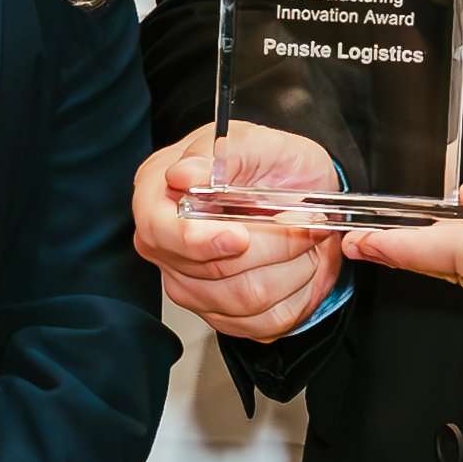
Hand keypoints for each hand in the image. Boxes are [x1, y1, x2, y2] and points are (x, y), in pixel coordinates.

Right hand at [132, 124, 349, 341]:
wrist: (301, 190)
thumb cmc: (270, 163)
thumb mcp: (258, 141)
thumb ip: (225, 153)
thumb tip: (185, 174)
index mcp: (157, 194)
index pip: (162, 232)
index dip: (200, 240)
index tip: (240, 237)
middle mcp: (165, 244)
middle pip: (211, 271)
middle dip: (272, 246)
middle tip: (304, 219)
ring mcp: (190, 284)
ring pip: (244, 299)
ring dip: (291, 268)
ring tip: (305, 238)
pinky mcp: (222, 313)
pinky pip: (263, 321)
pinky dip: (296, 294)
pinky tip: (300, 265)